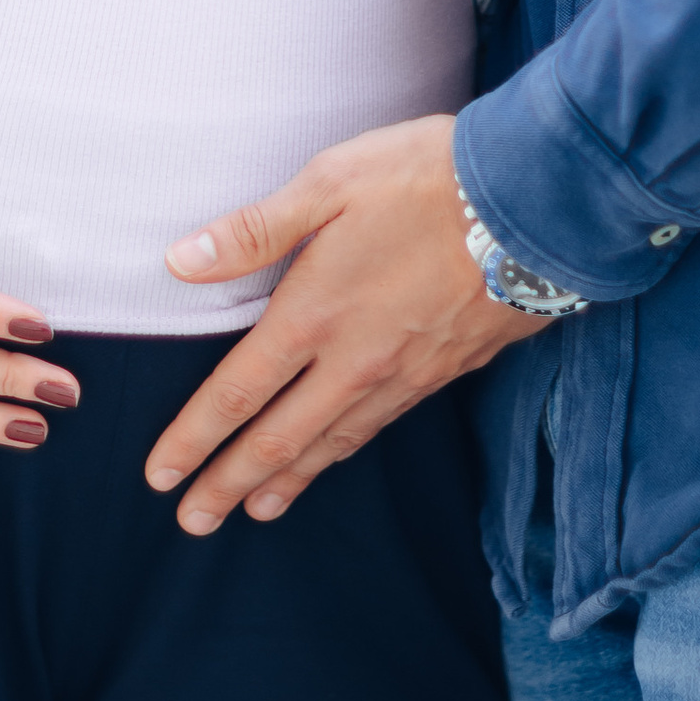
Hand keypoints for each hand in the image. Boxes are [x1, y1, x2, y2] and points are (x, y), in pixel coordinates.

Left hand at [143, 114, 532, 534]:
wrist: (540, 204)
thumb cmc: (428, 178)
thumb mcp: (331, 183)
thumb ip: (255, 230)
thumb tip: (179, 262)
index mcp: (313, 315)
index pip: (236, 395)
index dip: (192, 440)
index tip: (159, 476)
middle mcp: (354, 361)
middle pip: (277, 441)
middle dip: (229, 485)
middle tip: (193, 522)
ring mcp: (403, 375)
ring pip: (332, 444)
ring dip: (287, 481)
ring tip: (258, 509)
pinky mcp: (446, 371)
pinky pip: (379, 427)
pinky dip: (343, 453)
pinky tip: (335, 454)